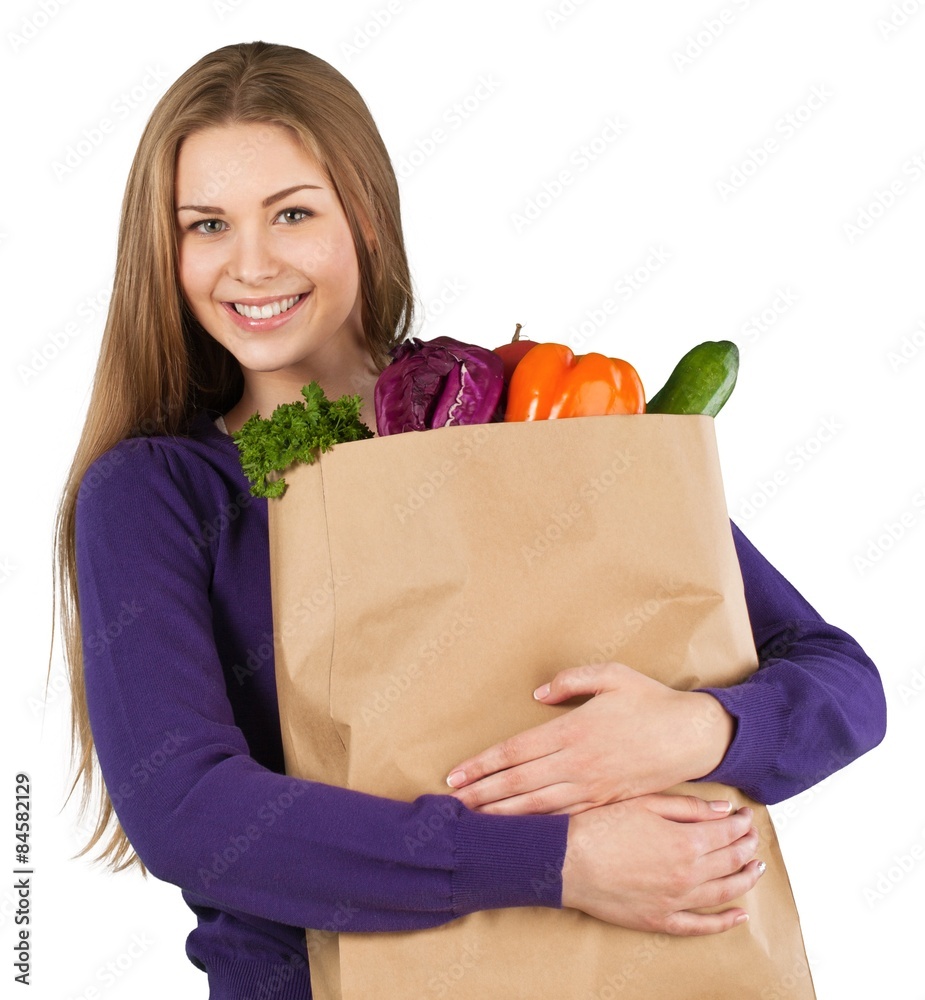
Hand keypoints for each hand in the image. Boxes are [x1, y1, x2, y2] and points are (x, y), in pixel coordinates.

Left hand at [447, 662, 733, 814]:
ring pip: (538, 806)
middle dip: (482, 795)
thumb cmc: (650, 701)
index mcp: (574, 730)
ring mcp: (592, 786)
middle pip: (519, 783)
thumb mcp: (612, 675)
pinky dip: (537, 826)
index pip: (516, 751)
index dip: (483, 765)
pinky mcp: (606, 802)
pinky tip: (519, 831)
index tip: (457, 775)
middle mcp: (578, 762)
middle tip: (452, 806)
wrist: (692, 736)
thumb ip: (570, 681)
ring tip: (475, 822)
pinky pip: (565, 817)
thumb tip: (537, 695)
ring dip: (503, 814)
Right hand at [561, 794, 764, 934]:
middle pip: (729, 861)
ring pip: (723, 892)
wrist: (567, 860)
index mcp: (685, 842)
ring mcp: (676, 901)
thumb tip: (723, 810)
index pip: (726, 834)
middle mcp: (687, 875)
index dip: (740, 825)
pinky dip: (724, 922)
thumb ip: (687, 808)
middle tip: (753, 838)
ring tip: (755, 868)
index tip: (746, 818)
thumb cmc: (601, 827)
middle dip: (746, 848)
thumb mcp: (644, 804)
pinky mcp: (660, 920)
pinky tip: (739, 915)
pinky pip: (700, 926)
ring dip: (744, 880)